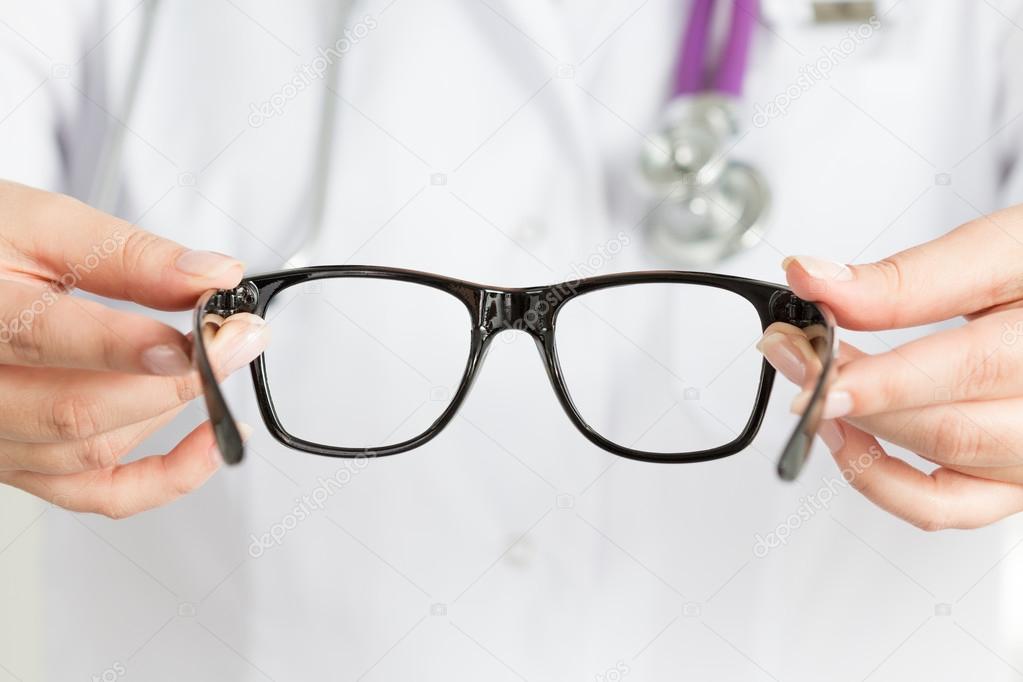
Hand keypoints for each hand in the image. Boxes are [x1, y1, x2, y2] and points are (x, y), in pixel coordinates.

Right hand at [0, 180, 268, 517]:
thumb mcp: (41, 223)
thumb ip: (129, 254)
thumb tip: (211, 275)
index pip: (44, 339)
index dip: (131, 346)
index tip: (204, 334)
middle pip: (77, 410)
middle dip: (177, 378)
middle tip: (238, 339)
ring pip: (90, 450)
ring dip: (168, 411)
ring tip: (212, 362)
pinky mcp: (21, 463)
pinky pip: (94, 493)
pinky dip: (163, 479)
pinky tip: (210, 444)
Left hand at [758, 204, 1022, 529]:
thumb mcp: (1003, 249)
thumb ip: (910, 276)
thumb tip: (814, 280)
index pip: (972, 367)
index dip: (883, 372)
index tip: (809, 350)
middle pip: (947, 425)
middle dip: (851, 390)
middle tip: (791, 349)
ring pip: (943, 466)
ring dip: (859, 430)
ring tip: (812, 385)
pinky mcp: (1014, 479)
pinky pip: (948, 508)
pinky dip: (884, 484)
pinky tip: (845, 439)